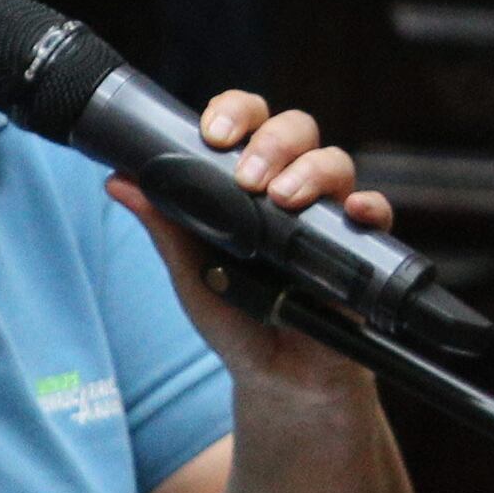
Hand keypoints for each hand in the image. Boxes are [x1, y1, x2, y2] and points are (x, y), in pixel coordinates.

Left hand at [105, 91, 400, 402]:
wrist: (278, 379)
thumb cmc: (236, 319)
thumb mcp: (192, 274)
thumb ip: (165, 227)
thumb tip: (116, 179)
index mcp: (250, 180)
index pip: (249, 122)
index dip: (235, 112)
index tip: (212, 134)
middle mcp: (294, 186)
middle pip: (296, 129)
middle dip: (272, 141)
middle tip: (248, 177)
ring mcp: (330, 215)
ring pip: (335, 161)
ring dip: (310, 171)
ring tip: (283, 199)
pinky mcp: (363, 247)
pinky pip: (377, 212)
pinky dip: (370, 205)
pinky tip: (355, 211)